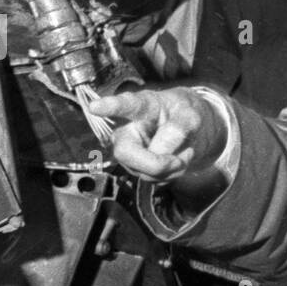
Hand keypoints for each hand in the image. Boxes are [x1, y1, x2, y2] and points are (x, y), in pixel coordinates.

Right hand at [88, 88, 226, 182]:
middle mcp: (129, 128)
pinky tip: (176, 161)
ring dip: (172, 168)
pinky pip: (155, 180)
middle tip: (177, 162)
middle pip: (125, 151)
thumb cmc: (184, 115)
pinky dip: (173, 175)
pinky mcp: (138, 168)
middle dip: (153, 164)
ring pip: (144, 172)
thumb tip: (160, 151)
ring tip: (183, 153)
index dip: (109, 106)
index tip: (95, 106)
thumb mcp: (191, 114)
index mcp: (143, 106)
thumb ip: (178, 128)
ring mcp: (131, 150)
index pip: (125, 105)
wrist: (192, 130)